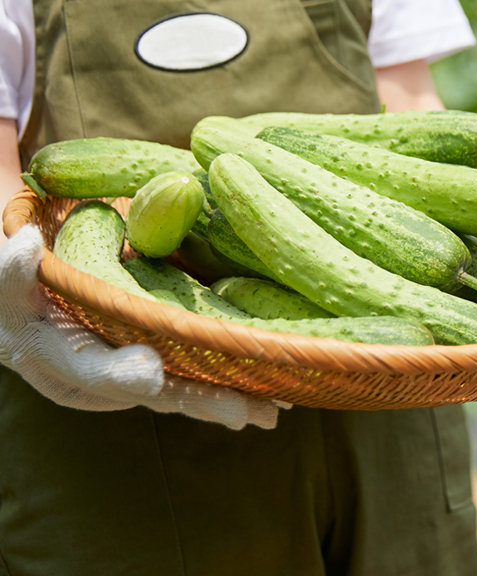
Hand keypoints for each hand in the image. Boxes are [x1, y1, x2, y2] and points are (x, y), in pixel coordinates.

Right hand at [0, 224, 290, 429]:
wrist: (29, 305)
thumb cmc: (17, 287)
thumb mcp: (6, 277)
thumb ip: (14, 270)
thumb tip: (26, 244)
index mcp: (55, 358)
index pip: (89, 369)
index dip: (118, 373)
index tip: (150, 372)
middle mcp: (95, 380)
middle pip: (152, 393)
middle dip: (200, 401)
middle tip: (245, 411)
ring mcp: (128, 376)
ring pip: (182, 393)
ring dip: (228, 400)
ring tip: (272, 410)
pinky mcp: (155, 364)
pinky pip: (193, 378)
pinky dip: (229, 384)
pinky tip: (269, 391)